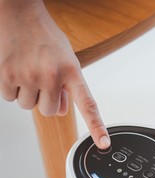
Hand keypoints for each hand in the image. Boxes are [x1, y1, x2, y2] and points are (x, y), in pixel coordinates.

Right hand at [0, 0, 109, 148]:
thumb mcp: (67, 60)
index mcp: (72, 72)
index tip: (103, 143)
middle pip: (50, 111)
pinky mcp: (7, 75)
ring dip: (29, 94)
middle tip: (43, 80)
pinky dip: (12, 89)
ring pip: (30, 106)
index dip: (96, 126)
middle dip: (47, 100)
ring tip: (29, 72)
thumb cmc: (46, 37)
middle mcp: (52, 75)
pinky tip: (16, 71)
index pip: (88, 105)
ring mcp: (28, 76)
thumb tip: (64, 112)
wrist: (21, 15)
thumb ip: (68, 87)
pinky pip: (10, 99)